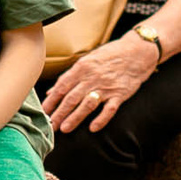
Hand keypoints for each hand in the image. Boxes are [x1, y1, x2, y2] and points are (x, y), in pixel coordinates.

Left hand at [42, 34, 160, 134]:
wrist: (137, 51)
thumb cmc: (109, 55)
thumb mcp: (87, 61)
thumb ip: (69, 77)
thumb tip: (51, 92)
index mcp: (81, 67)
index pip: (62, 87)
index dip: (51, 101)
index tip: (43, 112)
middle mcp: (92, 77)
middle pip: (71, 98)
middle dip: (59, 113)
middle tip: (50, 126)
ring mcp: (106, 86)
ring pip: (87, 104)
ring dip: (75, 117)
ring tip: (65, 128)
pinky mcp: (120, 94)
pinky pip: (109, 109)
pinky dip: (101, 119)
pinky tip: (93, 128)